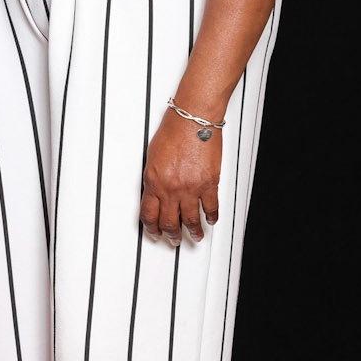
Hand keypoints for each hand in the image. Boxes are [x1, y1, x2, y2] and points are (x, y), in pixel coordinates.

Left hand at [140, 110, 221, 244]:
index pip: (148, 214)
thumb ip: (154, 178)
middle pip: (169, 222)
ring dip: (193, 231)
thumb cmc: (173, 132)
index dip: (151, 228)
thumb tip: (156, 193)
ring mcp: (190, 188)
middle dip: (171, 235)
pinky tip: (211, 220)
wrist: (193, 120)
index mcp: (153, 181)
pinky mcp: (209, 184)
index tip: (155, 233)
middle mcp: (170, 188)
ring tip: (196, 236)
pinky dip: (211, 217)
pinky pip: (210, 207)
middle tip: (174, 240)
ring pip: (190, 220)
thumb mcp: (153, 158)